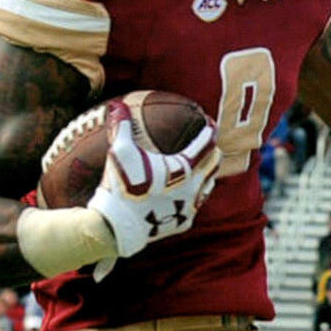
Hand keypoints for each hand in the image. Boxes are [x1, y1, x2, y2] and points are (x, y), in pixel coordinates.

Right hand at [87, 100, 220, 279]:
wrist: (119, 225)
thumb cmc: (122, 185)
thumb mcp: (120, 152)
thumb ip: (121, 126)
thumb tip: (116, 104)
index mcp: (184, 168)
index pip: (206, 144)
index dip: (209, 130)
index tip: (209, 121)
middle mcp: (195, 187)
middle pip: (214, 163)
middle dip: (213, 150)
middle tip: (210, 142)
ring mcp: (191, 206)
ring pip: (209, 184)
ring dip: (208, 173)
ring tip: (204, 165)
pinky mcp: (185, 222)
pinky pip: (197, 204)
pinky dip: (197, 193)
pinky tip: (192, 191)